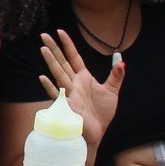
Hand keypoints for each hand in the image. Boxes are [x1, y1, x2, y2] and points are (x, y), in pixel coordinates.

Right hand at [37, 30, 123, 152]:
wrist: (98, 133)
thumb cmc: (101, 114)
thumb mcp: (112, 92)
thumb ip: (116, 76)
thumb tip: (121, 63)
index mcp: (83, 78)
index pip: (73, 57)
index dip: (67, 45)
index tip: (60, 31)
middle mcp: (74, 83)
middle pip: (62, 62)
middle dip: (54, 48)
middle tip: (44, 35)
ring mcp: (70, 94)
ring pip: (59, 74)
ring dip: (51, 62)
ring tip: (43, 49)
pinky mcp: (69, 106)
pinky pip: (57, 95)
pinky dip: (50, 87)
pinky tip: (43, 78)